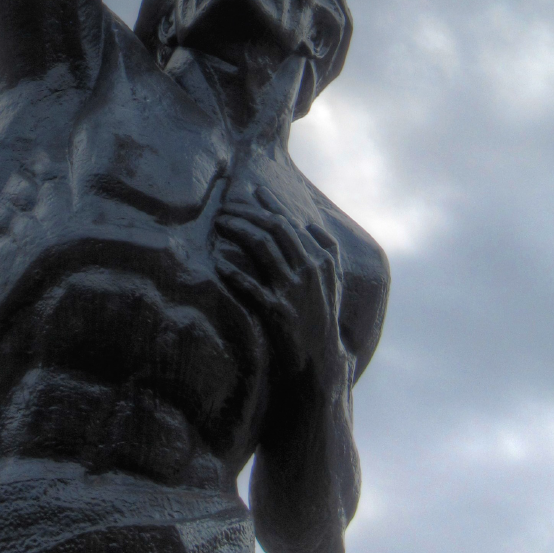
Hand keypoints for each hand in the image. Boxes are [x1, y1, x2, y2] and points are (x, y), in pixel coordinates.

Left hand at [213, 187, 347, 385]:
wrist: (321, 361)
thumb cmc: (324, 317)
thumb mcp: (335, 283)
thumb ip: (328, 251)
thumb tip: (311, 224)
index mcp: (323, 260)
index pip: (292, 222)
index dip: (271, 204)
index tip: (254, 190)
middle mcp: (309, 270)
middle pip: (274, 227)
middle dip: (248, 211)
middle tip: (226, 206)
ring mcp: (293, 290)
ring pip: (261, 246)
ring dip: (237, 229)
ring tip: (220, 222)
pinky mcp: (277, 312)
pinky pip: (249, 285)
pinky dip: (232, 270)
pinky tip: (217, 260)